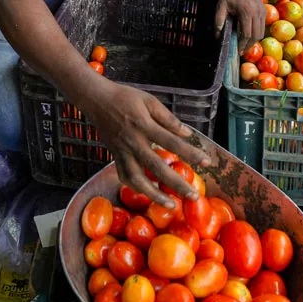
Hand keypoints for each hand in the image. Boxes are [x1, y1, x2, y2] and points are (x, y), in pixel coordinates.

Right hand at [80, 81, 212, 207]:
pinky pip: (124, 176)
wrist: (96, 100)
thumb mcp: (150, 101)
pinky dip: (135, 187)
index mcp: (144, 126)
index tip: (206, 162)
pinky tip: (147, 193)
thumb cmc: (124, 97)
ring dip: (153, 195)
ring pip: (137, 179)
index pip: (172, 143)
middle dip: (176, 184)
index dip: (190, 153)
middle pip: (156, 168)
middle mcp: (133, 142)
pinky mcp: (114, 156)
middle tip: (192, 196)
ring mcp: (122, 151)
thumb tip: (186, 134)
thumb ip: (168, 119)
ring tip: (170, 204)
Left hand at [216, 0, 264, 51]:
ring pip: (262, 31)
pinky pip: (263, 25)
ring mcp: (262, 10)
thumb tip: (217, 37)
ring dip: (254, 40)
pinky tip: (250, 35)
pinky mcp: (264, 9)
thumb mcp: (220, 8)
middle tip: (243, 51)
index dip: (243, 44)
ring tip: (246, 45)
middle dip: (249, 45)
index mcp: (246, 11)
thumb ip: (218, 22)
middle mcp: (257, 11)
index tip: (239, 51)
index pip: (246, 33)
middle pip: (256, 34)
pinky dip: (257, 32)